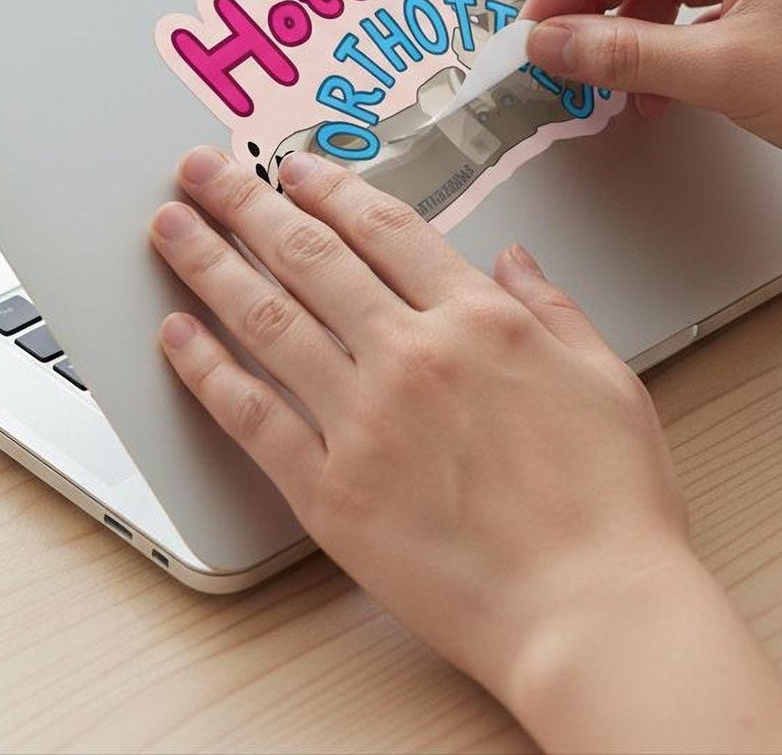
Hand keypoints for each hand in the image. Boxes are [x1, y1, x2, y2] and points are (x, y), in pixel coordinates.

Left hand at [149, 146, 781, 751]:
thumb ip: (552, 307)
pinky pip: (252, 416)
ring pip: (267, 320)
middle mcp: (412, 355)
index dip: (331, 189)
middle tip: (202, 170)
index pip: (384, 229)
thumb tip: (515, 258)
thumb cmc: (611, 508)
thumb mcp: (606, 379)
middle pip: (309, 256)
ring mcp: (364, 421)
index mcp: (479, 319)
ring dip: (209, 264)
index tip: (295, 168)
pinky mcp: (331, 493)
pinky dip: (207, 370)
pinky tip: (177, 335)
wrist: (591, 613)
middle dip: (246, 202)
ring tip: (170, 227)